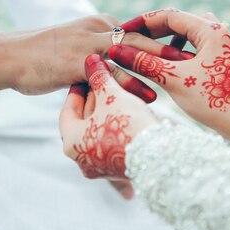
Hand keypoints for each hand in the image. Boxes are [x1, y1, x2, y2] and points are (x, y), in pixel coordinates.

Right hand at [0, 14, 192, 95]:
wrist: (9, 57)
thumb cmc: (42, 55)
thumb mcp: (75, 46)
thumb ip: (99, 53)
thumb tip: (117, 66)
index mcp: (100, 23)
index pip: (140, 29)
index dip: (165, 37)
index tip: (189, 45)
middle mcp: (97, 28)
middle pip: (142, 37)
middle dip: (170, 46)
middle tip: (197, 57)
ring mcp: (87, 43)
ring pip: (130, 51)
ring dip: (158, 63)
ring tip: (184, 75)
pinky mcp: (77, 62)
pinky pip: (110, 73)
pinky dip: (131, 83)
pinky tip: (149, 96)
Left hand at [59, 54, 158, 197]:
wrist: (161, 155)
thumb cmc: (129, 124)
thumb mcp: (112, 95)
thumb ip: (99, 77)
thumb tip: (90, 59)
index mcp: (71, 142)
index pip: (68, 110)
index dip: (78, 89)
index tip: (87, 75)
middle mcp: (82, 159)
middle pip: (84, 121)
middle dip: (95, 100)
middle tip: (103, 80)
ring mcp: (100, 167)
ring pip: (99, 131)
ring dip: (107, 111)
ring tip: (118, 92)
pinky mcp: (119, 169)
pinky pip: (112, 142)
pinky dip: (116, 125)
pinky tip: (128, 110)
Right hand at [109, 8, 229, 150]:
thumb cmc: (213, 102)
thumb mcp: (174, 80)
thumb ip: (144, 63)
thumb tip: (117, 50)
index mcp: (211, 31)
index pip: (169, 16)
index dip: (142, 22)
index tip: (122, 32)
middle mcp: (221, 32)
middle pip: (180, 21)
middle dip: (153, 30)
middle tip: (131, 39)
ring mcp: (225, 45)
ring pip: (190, 33)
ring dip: (168, 39)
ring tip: (149, 51)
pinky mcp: (226, 58)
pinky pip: (198, 45)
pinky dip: (181, 50)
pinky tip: (171, 63)